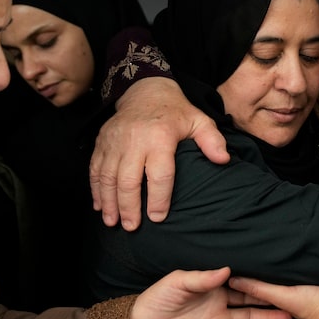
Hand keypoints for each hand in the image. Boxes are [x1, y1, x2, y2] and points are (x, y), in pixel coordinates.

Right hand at [90, 77, 229, 229]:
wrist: (146, 90)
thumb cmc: (176, 112)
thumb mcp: (199, 121)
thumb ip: (212, 141)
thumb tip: (224, 160)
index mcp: (160, 137)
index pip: (159, 174)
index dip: (158, 198)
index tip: (158, 217)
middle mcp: (134, 140)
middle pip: (129, 180)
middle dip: (129, 206)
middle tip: (132, 227)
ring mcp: (114, 141)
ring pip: (108, 177)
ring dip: (109, 202)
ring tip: (112, 222)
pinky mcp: (102, 142)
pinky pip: (94, 168)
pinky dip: (95, 189)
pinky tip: (99, 206)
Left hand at [129, 267, 291, 318]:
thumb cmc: (159, 298)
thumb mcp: (179, 281)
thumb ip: (203, 277)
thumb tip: (227, 269)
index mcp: (217, 293)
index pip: (245, 293)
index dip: (262, 293)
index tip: (281, 290)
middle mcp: (222, 313)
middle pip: (252, 314)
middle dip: (271, 315)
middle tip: (291, 315)